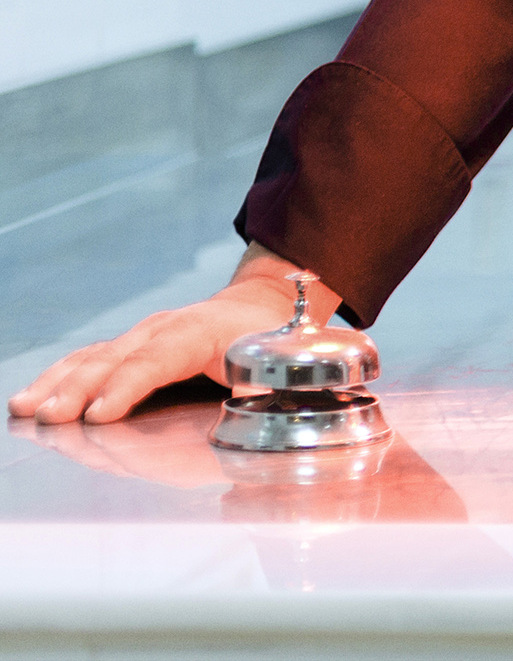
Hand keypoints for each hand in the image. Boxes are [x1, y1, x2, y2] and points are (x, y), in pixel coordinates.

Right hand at [9, 254, 321, 427]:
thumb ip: (264, 393)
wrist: (262, 302)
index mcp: (199, 331)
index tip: (99, 414)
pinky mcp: (127, 347)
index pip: (157, 360)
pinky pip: (88, 360)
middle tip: (49, 417)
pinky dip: (58, 378)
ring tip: (25, 408)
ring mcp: (140, 335)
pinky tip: (32, 398)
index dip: (127, 387)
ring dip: (58, 384)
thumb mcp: (277, 363)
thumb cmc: (268, 338)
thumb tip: (256, 420)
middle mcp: (161, 328)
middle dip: (79, 389)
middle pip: (114, 359)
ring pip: (92, 358)